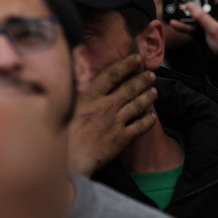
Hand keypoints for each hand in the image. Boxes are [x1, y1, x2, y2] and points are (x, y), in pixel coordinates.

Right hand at [67, 54, 156, 176]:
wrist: (69, 158)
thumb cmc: (62, 131)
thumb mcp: (65, 103)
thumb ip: (75, 87)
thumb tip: (77, 70)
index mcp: (91, 95)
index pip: (113, 74)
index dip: (126, 64)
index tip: (137, 58)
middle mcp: (106, 106)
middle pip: (129, 88)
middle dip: (142, 80)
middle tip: (150, 75)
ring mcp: (115, 122)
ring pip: (137, 105)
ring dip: (148, 97)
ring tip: (154, 91)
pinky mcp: (121, 139)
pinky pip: (140, 127)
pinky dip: (148, 121)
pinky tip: (152, 117)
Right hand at [168, 0, 217, 54]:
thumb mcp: (214, 29)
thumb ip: (202, 17)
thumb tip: (190, 5)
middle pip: (209, 0)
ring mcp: (210, 24)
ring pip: (198, 14)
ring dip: (187, 12)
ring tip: (178, 8)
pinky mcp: (202, 33)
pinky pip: (192, 27)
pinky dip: (183, 26)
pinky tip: (174, 24)